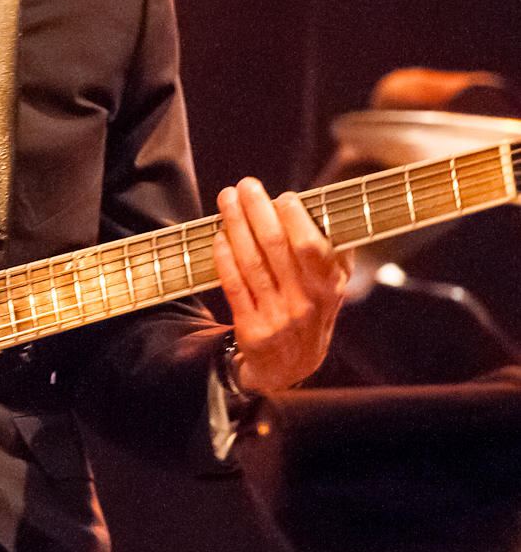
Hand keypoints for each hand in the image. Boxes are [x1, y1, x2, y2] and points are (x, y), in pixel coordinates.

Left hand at [214, 178, 350, 392]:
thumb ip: (332, 253)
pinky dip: (224, 257)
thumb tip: (325, 209)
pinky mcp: (251, 328)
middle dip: (258, 211)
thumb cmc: (310, 311)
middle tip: (246, 185)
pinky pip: (234, 285)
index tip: (283, 197)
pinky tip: (219, 235)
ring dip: (236, 225)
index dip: (297, 220)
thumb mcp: (330, 288)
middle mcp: (305, 304)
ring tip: (227, 199)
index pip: (313, 248)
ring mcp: (277, 317)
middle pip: (277, 248)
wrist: (289, 367)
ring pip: (252, 263)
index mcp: (329, 289)